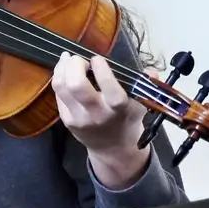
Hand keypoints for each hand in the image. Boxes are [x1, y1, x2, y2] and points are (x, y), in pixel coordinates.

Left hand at [50, 53, 149, 187]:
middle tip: (79, 59)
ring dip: (62, 68)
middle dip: (75, 65)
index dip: (101, 69)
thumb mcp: (140, 104)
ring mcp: (78, 117)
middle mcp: (97, 113)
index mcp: (118, 108)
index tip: (98, 60)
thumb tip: (151, 72)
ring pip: (61, 87)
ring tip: (68, 59)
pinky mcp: (66, 119)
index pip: (109, 88)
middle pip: (76, 86)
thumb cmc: (127, 119)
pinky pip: (58, 94)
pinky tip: (65, 71)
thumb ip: (145, 86)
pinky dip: (59, 78)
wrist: (112, 148)